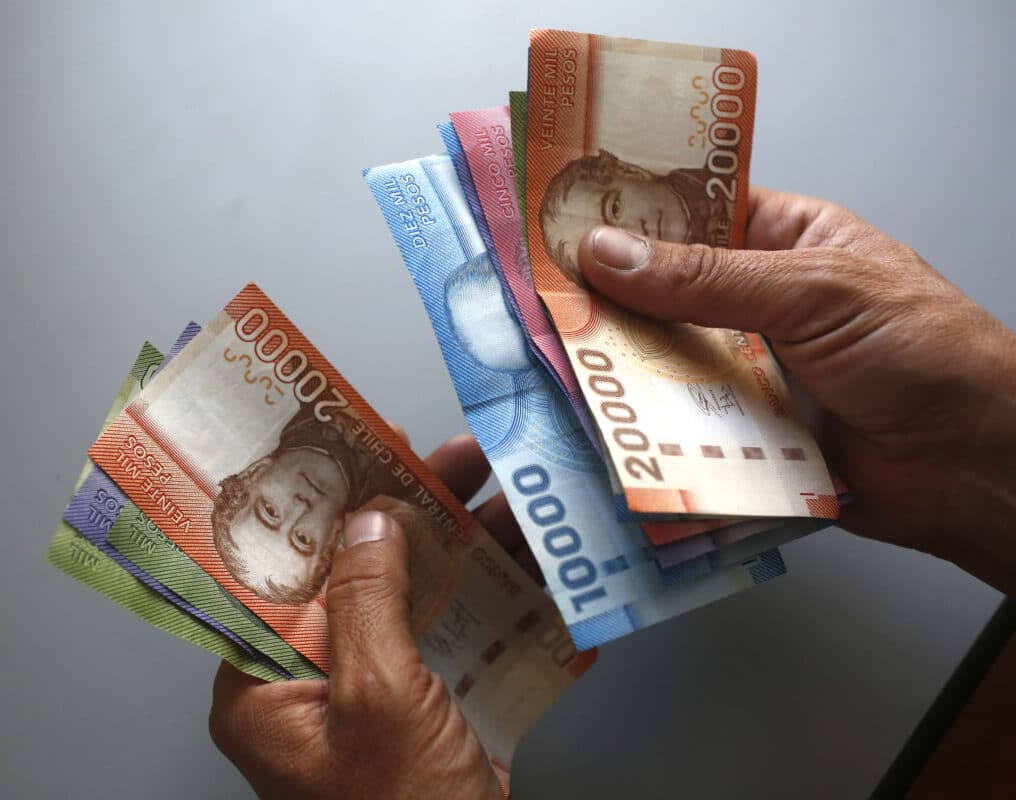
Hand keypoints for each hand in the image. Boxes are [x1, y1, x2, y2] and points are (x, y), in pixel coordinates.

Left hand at [209, 433, 534, 799]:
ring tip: (504, 491)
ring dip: (461, 546)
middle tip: (453, 457)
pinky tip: (529, 565)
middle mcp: (311, 684)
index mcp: (265, 686)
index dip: (313, 502)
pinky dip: (488, 601)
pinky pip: (448, 635)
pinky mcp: (424, 708)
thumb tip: (369, 521)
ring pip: (411, 596)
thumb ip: (368, 602)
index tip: (346, 445)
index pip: (274, 569)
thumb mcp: (379, 701)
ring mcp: (373, 695)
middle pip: (355, 571)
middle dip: (409, 512)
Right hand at [578, 187, 1015, 592]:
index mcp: (785, 241)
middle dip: (609, 297)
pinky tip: (602, 423)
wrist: (974, 468)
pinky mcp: (740, 433)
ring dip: (620, 366)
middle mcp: (758, 303)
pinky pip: (679, 424)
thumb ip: (710, 278)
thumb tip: (612, 252)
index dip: (631, 213)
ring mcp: (747, 370)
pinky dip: (645, 427)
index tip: (564, 217)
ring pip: (664, 361)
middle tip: (541, 295)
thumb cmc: (927, 355)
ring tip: (555, 358)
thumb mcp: (816, 292)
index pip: (692, 212)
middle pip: (664, 292)